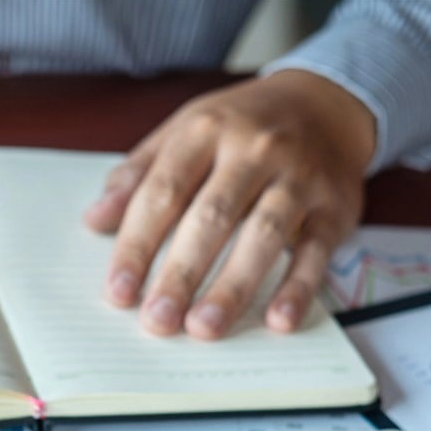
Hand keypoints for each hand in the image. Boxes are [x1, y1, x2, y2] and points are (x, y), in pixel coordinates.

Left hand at [84, 70, 374, 338]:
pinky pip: (316, 250)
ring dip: (233, 286)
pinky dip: (299, 288)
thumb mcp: (185, 132)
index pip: (163, 192)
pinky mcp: (335, 206)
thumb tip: (95, 220)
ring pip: (263, 234)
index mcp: (205, 130)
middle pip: (211, 217)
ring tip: (203, 328)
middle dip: (180, 273)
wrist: (324, 103)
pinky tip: (278, 321)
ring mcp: (299, 177)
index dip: (137, 245)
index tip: (118, 292)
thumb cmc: (239, 127)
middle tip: (157, 321)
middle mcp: (254, 148)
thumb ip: (140, 175)